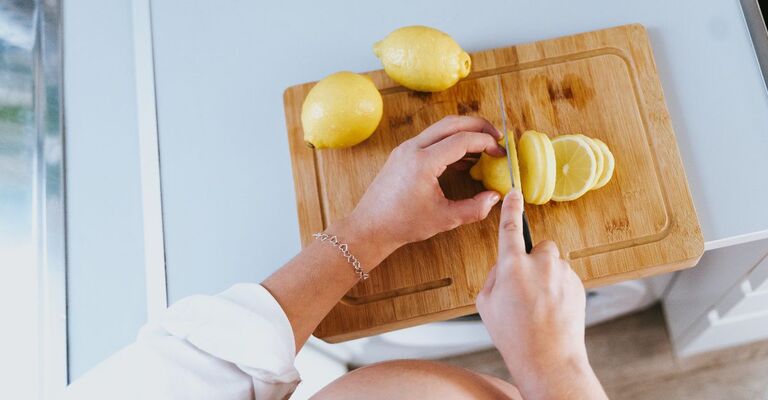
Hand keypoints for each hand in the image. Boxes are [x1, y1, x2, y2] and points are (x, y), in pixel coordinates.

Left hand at [348, 115, 505, 250]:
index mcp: (423, 162)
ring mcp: (405, 149)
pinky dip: (450, 142)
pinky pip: (431, 140)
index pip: (462, 140)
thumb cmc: (402, 224)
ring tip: (484, 147)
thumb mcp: (444, 219)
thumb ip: (474, 209)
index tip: (501, 152)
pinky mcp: (402, 154)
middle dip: (478, 127)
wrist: (370, 226)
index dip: (486, 143)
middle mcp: (413, 148)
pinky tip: (464, 159)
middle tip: (497, 138)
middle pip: (452, 124)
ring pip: (440, 129)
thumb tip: (495, 198)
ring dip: (464, 133)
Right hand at [476, 190, 606, 398]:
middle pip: (537, 247)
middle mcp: (540, 264)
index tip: (514, 194)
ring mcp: (562, 273)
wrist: (549, 358)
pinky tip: (552, 310)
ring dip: (546, 275)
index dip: (511, 208)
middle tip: (525, 285)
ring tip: (539, 304)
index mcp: (512, 266)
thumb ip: (494, 277)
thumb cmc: (515, 335)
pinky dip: (559, 288)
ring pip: (553, 264)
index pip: (510, 227)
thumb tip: (505, 267)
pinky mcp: (578, 285)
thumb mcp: (485, 305)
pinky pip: (565, 278)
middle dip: (532, 260)